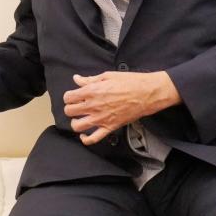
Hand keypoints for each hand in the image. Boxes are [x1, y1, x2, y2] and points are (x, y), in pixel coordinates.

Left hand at [63, 71, 180, 144]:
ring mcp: (101, 118)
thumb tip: (77, 79)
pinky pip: (93, 139)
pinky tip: (84, 135)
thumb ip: (89, 79)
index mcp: (92, 91)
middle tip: (76, 105)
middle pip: (70, 111)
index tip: (73, 96)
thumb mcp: (107, 76)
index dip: (69, 96)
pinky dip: (85, 139)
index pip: (69, 97)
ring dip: (75, 122)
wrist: (147, 93)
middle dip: (70, 108)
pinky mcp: (110, 127)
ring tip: (79, 118)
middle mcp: (93, 106)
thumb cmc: (130, 82)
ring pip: (77, 126)